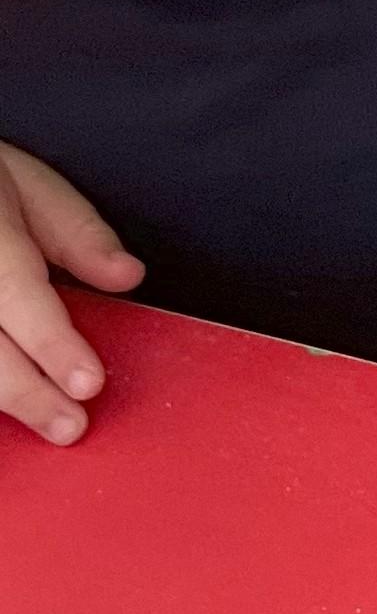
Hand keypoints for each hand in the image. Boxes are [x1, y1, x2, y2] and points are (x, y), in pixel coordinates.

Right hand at [0, 143, 141, 444]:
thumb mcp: (30, 186)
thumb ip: (77, 233)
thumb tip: (127, 277)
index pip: (14, 291)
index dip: (50, 343)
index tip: (87, 383)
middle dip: (25, 392)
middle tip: (70, 427)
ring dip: (2, 396)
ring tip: (44, 424)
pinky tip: (12, 406)